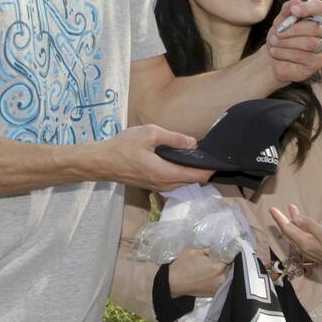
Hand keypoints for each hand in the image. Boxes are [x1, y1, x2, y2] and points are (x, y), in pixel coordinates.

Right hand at [98, 125, 213, 191]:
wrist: (101, 161)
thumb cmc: (124, 146)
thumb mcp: (150, 134)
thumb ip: (173, 138)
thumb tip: (193, 143)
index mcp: (166, 173)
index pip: (197, 176)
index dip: (210, 169)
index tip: (220, 159)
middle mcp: (164, 185)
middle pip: (192, 181)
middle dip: (203, 170)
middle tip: (210, 154)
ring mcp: (157, 187)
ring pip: (182, 183)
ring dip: (191, 173)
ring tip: (197, 156)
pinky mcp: (151, 185)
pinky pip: (172, 182)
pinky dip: (180, 174)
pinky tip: (179, 161)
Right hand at [169, 248, 230, 297]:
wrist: (173, 282)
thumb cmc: (182, 266)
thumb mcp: (195, 251)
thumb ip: (209, 249)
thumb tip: (216, 249)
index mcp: (219, 267)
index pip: (230, 258)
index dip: (224, 254)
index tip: (219, 253)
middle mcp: (222, 279)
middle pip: (229, 268)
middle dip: (223, 263)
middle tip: (213, 260)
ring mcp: (218, 288)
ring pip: (225, 276)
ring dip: (220, 272)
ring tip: (210, 269)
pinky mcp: (213, 293)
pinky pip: (220, 284)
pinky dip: (216, 279)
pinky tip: (208, 276)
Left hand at [263, 0, 321, 83]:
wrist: (272, 58)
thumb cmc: (280, 37)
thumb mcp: (280, 21)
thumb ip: (287, 10)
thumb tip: (295, 0)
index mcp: (319, 18)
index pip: (319, 7)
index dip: (307, 8)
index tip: (293, 11)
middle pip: (314, 27)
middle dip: (292, 30)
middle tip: (276, 33)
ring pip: (309, 43)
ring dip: (287, 42)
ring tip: (273, 43)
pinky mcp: (318, 64)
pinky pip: (303, 57)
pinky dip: (285, 53)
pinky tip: (275, 52)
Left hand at [268, 205, 321, 286]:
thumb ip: (309, 225)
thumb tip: (295, 219)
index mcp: (304, 243)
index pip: (287, 229)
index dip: (279, 218)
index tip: (271, 208)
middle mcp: (305, 248)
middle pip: (291, 232)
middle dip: (286, 219)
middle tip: (286, 206)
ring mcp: (312, 251)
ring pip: (298, 235)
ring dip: (295, 223)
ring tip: (294, 212)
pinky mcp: (319, 251)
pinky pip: (305, 238)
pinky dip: (302, 229)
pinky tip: (305, 226)